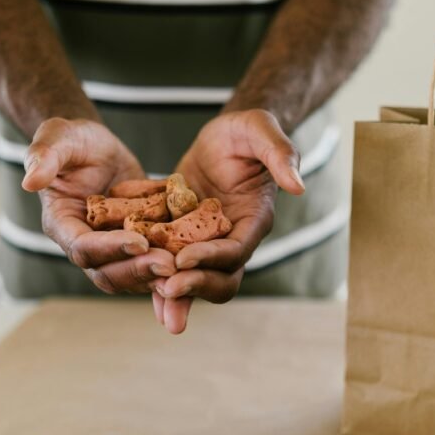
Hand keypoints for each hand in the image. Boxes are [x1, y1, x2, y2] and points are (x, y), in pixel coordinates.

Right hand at [21, 118, 175, 292]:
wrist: (96, 147)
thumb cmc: (73, 140)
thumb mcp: (58, 137)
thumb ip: (44, 156)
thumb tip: (31, 180)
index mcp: (62, 225)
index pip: (82, 249)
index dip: (109, 249)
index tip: (138, 241)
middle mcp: (85, 245)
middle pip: (108, 273)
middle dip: (138, 270)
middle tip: (169, 264)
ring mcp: (111, 250)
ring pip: (131, 277)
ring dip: (156, 276)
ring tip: (184, 267)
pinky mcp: (135, 247)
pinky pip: (150, 266)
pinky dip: (170, 270)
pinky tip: (195, 265)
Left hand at [151, 109, 303, 332]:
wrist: (224, 137)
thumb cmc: (246, 132)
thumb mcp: (261, 130)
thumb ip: (281, 153)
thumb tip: (298, 186)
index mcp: (255, 219)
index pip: (237, 250)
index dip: (212, 258)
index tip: (184, 259)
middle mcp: (233, 238)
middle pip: (222, 278)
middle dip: (196, 287)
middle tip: (166, 288)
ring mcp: (208, 243)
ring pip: (197, 280)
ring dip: (178, 296)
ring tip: (158, 305)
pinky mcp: (185, 239)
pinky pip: (173, 266)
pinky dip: (158, 279)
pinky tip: (137, 286)